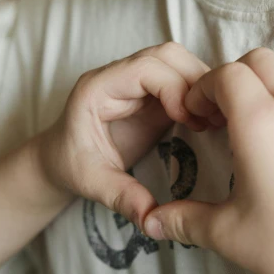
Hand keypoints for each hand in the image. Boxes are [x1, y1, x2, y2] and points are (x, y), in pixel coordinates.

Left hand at [39, 42, 210, 227]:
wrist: (59, 161)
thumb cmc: (70, 166)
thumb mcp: (92, 184)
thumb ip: (121, 196)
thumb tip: (152, 218)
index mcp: (98, 88)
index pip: (144, 68)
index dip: (173, 87)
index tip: (190, 119)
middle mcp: (118, 76)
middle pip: (166, 55)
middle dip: (195, 80)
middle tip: (210, 117)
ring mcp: (136, 82)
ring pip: (178, 61)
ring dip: (201, 84)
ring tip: (213, 119)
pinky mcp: (152, 92)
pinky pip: (182, 79)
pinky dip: (200, 93)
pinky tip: (209, 119)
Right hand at [142, 48, 273, 273]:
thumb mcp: (229, 234)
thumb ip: (184, 220)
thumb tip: (151, 223)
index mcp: (261, 122)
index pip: (227, 74)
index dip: (204, 87)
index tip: (196, 115)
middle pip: (260, 60)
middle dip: (233, 77)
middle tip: (221, 116)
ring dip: (267, 81)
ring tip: (255, 122)